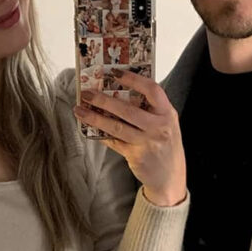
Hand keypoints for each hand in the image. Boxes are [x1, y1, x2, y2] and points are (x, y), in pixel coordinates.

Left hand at [73, 68, 186, 205]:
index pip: (152, 90)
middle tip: (86, 93)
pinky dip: (100, 134)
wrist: (171, 177)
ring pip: (116, 127)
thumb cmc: (166, 144)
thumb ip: (151, 109)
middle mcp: (159, 127)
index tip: (114, 72)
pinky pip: (114, 142)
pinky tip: (89, 128)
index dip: (133, 79)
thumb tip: (120, 90)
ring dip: (95, 117)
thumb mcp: (166, 123)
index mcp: (168, 113)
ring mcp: (147, 143)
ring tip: (79, 110)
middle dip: (103, 100)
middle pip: (128, 110)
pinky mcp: (136, 156)